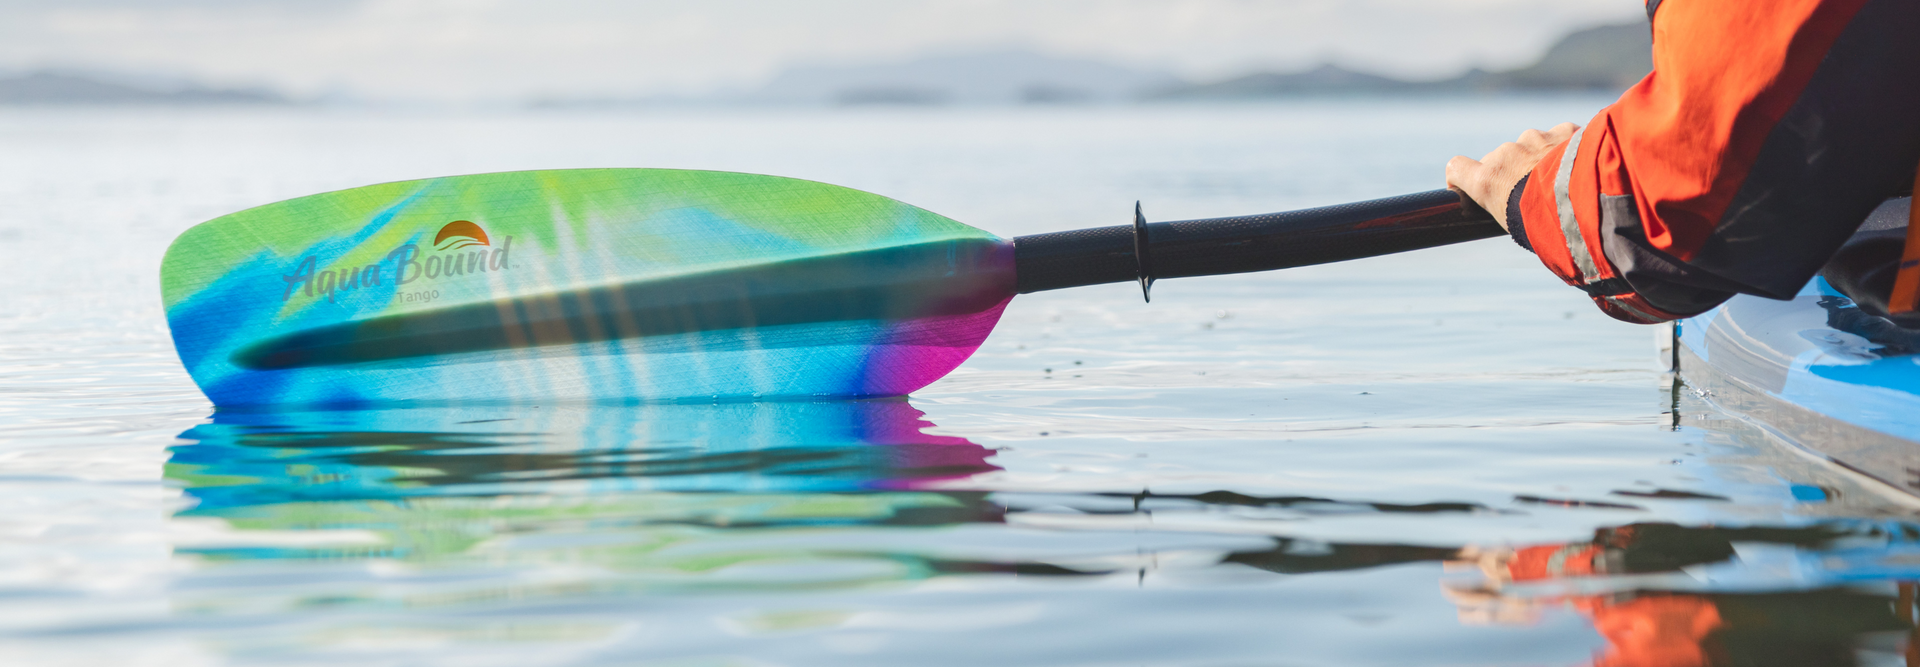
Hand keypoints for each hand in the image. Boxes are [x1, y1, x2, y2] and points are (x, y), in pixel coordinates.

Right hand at [1446, 122, 1577, 230]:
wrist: (1592, 203)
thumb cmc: (1552, 226)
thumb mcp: (1518, 226)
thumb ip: (1509, 207)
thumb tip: (1516, 213)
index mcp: (1488, 180)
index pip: (1456, 167)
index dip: (1461, 176)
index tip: (1468, 186)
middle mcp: (1506, 154)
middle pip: (1500, 159)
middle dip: (1512, 172)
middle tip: (1534, 194)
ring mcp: (1535, 139)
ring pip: (1531, 145)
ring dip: (1540, 158)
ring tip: (1563, 181)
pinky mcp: (1564, 130)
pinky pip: (1559, 136)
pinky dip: (1566, 147)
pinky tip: (1580, 165)